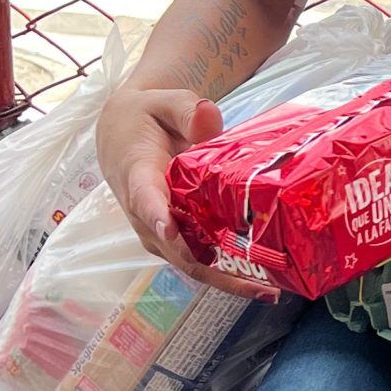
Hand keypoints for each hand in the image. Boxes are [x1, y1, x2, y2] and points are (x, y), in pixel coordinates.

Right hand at [95, 85, 254, 293]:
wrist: (121, 135)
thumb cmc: (145, 117)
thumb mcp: (163, 101)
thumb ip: (186, 109)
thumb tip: (208, 119)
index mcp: (137, 176)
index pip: (145, 199)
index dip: (157, 216)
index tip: (171, 230)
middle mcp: (145, 214)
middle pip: (177, 249)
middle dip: (217, 271)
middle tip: (260, 284)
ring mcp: (158, 232)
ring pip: (190, 264)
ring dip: (227, 280)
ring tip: (269, 289)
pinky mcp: (172, 239)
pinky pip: (198, 261)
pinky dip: (226, 273)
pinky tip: (261, 280)